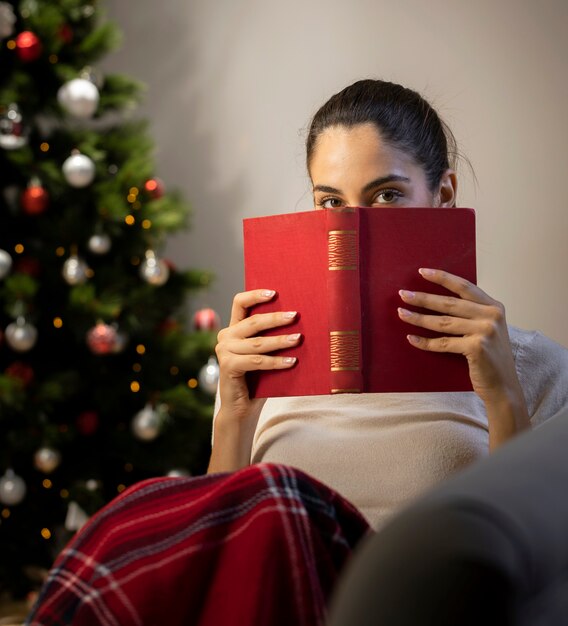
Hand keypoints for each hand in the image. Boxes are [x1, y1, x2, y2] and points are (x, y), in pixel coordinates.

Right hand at [215, 289, 299, 423]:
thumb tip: (298, 323)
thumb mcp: (265, 355)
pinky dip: (276, 362)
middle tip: (295, 316)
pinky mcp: (227, 366)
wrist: (242, 410)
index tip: (275, 292)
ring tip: (299, 339)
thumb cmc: (257, 381)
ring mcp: (224, 351)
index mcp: (233, 329)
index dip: (255, 295)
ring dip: (280, 341)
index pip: (240, 303)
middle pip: (253, 321)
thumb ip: (271, 338)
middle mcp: (225, 337)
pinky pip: (257, 361)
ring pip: (257, 342)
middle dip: (276, 318)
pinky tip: (292, 363)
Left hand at [397, 268, 528, 445]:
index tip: (421, 272)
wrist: (503, 387)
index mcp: (494, 307)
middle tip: (403, 294)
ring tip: (401, 313)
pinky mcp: (476, 347)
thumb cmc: (490, 359)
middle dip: (423, 298)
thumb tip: (436, 300)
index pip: (464, 286)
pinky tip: (410, 338)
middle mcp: (491, 316)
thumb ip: (472, 314)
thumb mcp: (487, 329)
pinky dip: (425, 342)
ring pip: (442, 322)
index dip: (442, 278)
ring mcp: (485, 331)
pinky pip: (443, 343)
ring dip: (418, 318)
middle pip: (449, 303)